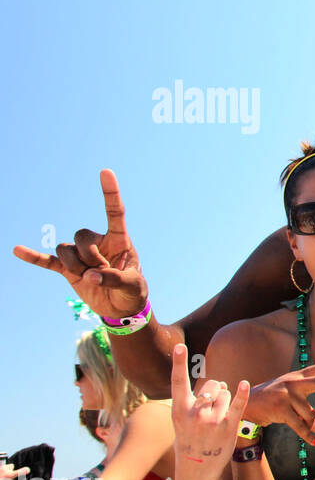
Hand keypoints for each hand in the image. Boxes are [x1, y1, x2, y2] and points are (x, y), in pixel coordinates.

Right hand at [12, 169, 148, 319]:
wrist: (121, 308)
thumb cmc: (132, 292)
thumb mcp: (133, 286)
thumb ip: (114, 279)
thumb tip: (89, 276)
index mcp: (119, 240)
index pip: (114, 212)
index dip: (110, 192)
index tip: (106, 171)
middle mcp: (97, 243)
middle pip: (82, 236)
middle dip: (90, 257)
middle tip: (104, 272)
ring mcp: (81, 255)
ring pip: (65, 249)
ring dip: (75, 266)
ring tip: (91, 279)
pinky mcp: (68, 270)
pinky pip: (48, 261)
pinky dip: (34, 257)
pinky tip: (17, 250)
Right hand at [170, 344, 249, 479]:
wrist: (196, 469)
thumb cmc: (190, 440)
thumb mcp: (181, 421)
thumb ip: (193, 401)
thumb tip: (217, 384)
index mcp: (179, 410)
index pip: (178, 382)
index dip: (179, 363)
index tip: (180, 346)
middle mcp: (194, 413)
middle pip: (212, 385)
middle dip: (216, 390)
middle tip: (212, 406)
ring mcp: (212, 420)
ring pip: (226, 394)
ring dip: (226, 400)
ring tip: (218, 417)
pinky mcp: (228, 427)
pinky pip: (238, 405)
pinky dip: (242, 394)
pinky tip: (244, 384)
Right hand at [242, 356, 314, 445]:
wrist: (246, 405)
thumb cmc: (272, 400)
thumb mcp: (290, 397)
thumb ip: (307, 408)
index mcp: (296, 377)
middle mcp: (292, 383)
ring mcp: (286, 395)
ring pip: (309, 414)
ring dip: (309, 424)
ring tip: (304, 426)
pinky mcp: (280, 409)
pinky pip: (299, 425)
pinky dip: (307, 436)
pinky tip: (314, 442)